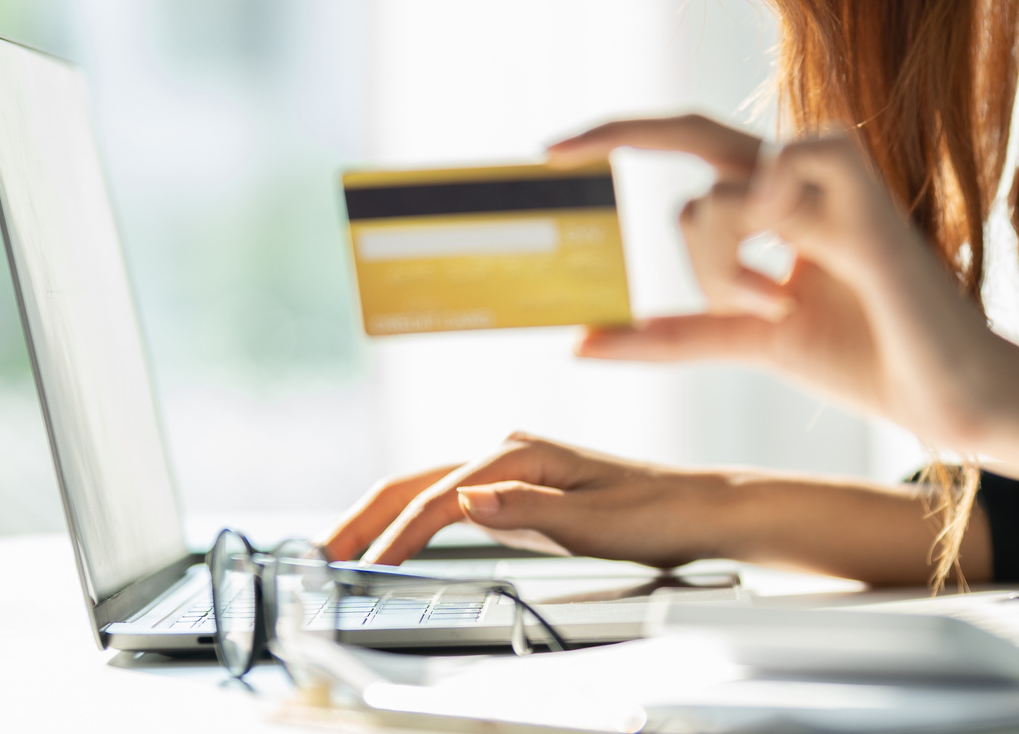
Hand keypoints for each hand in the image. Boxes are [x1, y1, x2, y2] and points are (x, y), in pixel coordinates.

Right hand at [321, 432, 735, 567]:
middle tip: (318, 554)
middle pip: (414, 481)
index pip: (437, 496)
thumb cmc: (657, 513)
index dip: (394, 534)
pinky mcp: (518, 490)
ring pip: (426, 488)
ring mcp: (512, 469)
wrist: (699, 508)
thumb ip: (525, 510)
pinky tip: (395, 540)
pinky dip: (411, 520)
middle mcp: (509, 452)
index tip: (363, 566)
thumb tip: (461, 498)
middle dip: (362, 517)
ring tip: (338, 548)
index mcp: (520, 453)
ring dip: (379, 516)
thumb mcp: (593, 521)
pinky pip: (448, 501)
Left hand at [550, 115, 1018, 453]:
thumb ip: (674, 335)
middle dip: (619, 131)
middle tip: (548, 149)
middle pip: (694, 130)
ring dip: (716, 271)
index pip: (696, 145)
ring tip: (770, 311)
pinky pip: (760, 193)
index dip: (626, 134)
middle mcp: (806, 171)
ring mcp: (835, 176)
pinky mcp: (860, 192)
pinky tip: (787, 296)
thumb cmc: (871, 360)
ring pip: (713, 197)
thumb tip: (584, 340)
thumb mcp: (752, 339)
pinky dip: (752, 256)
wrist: (954, 398)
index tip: (555, 151)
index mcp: (785, 196)